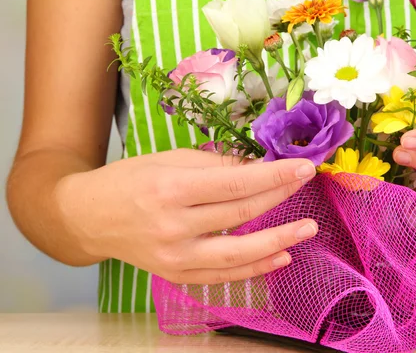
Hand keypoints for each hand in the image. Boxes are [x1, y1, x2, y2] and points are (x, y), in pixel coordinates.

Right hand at [55, 149, 317, 283]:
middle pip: (242, 213)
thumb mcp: (169, 160)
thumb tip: (259, 168)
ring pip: (238, 252)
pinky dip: (254, 268)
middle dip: (281, 196)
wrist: (89, 216)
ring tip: (307, 228)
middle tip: (307, 184)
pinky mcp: (176, 275)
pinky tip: (280, 256)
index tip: (304, 166)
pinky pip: (223, 275)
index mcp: (171, 190)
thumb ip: (215, 166)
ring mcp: (175, 257)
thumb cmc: (129, 180)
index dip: (275, 175)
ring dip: (278, 241)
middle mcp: (173, 227)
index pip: (237, 183)